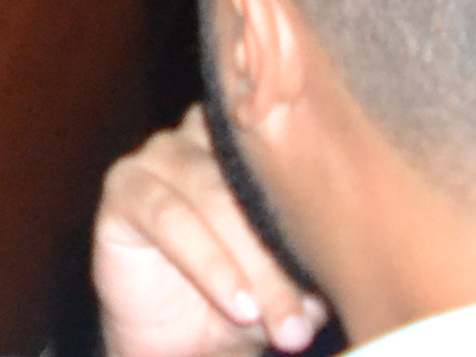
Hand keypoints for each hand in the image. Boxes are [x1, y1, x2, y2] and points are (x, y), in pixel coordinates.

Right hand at [91, 111, 324, 356]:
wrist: (181, 342)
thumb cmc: (245, 301)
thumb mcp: (294, 285)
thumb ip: (315, 265)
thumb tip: (345, 267)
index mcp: (252, 149)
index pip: (292, 150)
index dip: (318, 197)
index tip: (350, 254)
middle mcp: (204, 138)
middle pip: (255, 180)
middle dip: (285, 258)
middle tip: (307, 321)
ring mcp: (159, 156)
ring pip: (215, 196)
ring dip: (253, 266)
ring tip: (280, 323)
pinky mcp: (125, 187)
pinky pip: (168, 216)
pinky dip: (209, 265)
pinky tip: (238, 305)